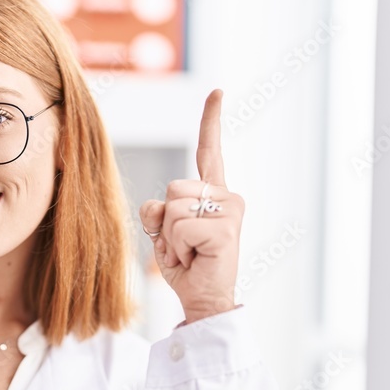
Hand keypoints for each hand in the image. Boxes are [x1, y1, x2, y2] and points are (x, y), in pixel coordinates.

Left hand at [138, 89, 242, 323]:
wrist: (204, 299)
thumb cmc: (186, 266)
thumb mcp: (165, 232)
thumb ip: (160, 210)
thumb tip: (159, 206)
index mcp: (214, 194)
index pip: (210, 151)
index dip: (211, 121)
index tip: (217, 91)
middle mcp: (227, 196)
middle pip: (172, 189)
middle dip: (164, 221)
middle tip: (182, 246)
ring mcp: (230, 211)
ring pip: (172, 208)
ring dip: (169, 237)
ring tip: (188, 253)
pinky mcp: (225, 228)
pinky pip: (179, 227)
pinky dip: (176, 248)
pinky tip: (193, 258)